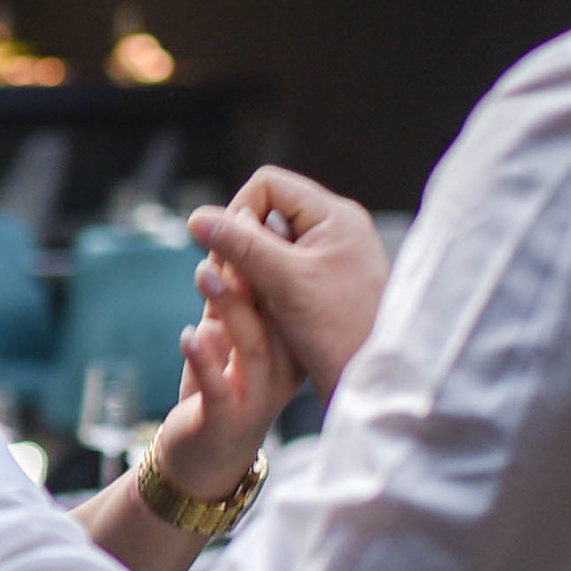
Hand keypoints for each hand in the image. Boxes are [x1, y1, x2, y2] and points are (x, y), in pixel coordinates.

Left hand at [146, 244, 301, 501]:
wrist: (201, 459)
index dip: (271, 254)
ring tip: (206, 273)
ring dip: (231, 306)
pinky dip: (205, 360)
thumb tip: (226, 236)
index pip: (287, 294)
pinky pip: (220, 388)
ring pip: (254, 347)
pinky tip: (190, 335)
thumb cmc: (215, 388)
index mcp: (288, 344)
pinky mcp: (228, 419)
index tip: (252, 212)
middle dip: (256, 269)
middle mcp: (281, 369)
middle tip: (235, 229)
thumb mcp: (223, 334)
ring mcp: (258, 396)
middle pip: (278, 314)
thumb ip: (228, 295)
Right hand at [187, 165, 390, 400]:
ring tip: (252, 304)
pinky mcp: (324, 286)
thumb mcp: (284, 283)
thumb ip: (240, 246)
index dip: (237, 213)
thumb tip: (196, 217)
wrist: (374, 384)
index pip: (267, 186)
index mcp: (334, 216)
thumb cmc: (340, 333)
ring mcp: (330, 258)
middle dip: (241, 245)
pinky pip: (280, 272)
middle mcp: (335, 230)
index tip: (226, 253)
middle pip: (266, 214)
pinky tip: (265, 316)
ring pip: (269, 246)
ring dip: (249, 271)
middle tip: (234, 283)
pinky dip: (263, 289)